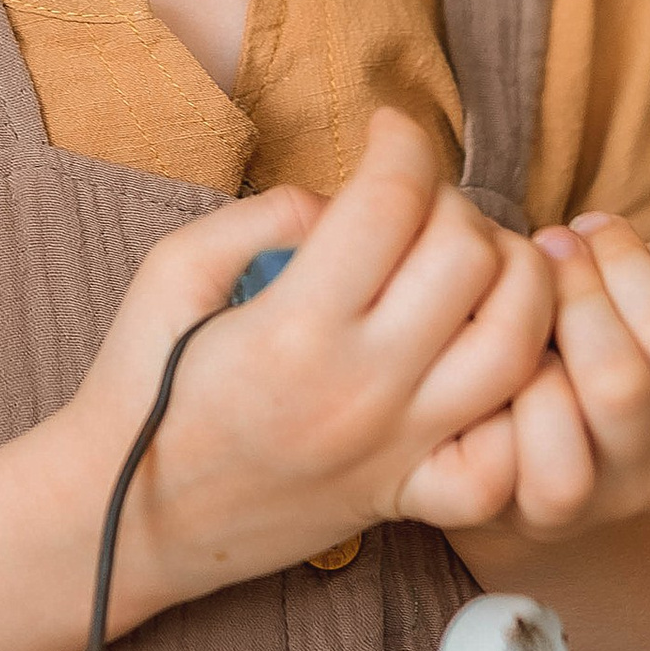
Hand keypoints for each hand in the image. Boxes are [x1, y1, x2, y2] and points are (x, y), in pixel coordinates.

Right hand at [64, 106, 556, 623]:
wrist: (127, 521)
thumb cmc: (142, 390)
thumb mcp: (170, 273)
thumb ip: (260, 216)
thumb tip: (341, 200)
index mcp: (291, 326)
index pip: (390, 202)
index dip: (401, 141)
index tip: (388, 128)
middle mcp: (359, 387)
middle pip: (470, 258)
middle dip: (456, 203)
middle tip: (419, 202)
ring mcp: (395, 447)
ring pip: (515, 345)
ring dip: (514, 283)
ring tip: (473, 262)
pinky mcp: (410, 494)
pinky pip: (507, 459)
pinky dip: (521, 406)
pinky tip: (490, 360)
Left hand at [458, 199, 649, 544]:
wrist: (527, 441)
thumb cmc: (613, 344)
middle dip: (615, 259)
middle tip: (569, 237)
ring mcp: (634, 496)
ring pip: (615, 380)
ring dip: (566, 299)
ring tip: (540, 268)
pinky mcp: (557, 511)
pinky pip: (549, 429)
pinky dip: (524, 373)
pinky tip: (513, 345)